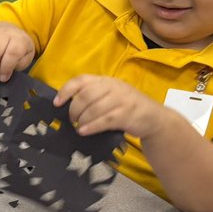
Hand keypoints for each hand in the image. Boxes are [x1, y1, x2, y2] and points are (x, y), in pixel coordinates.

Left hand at [53, 75, 167, 137]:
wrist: (155, 118)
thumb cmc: (127, 108)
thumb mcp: (110, 96)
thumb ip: (93, 96)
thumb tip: (66, 105)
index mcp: (106, 81)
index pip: (81, 80)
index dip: (66, 90)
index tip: (57, 103)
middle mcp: (114, 87)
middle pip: (85, 95)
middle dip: (74, 109)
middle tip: (72, 120)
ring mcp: (122, 100)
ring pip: (94, 108)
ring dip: (82, 120)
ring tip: (78, 127)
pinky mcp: (127, 114)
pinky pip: (104, 120)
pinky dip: (91, 127)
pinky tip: (84, 131)